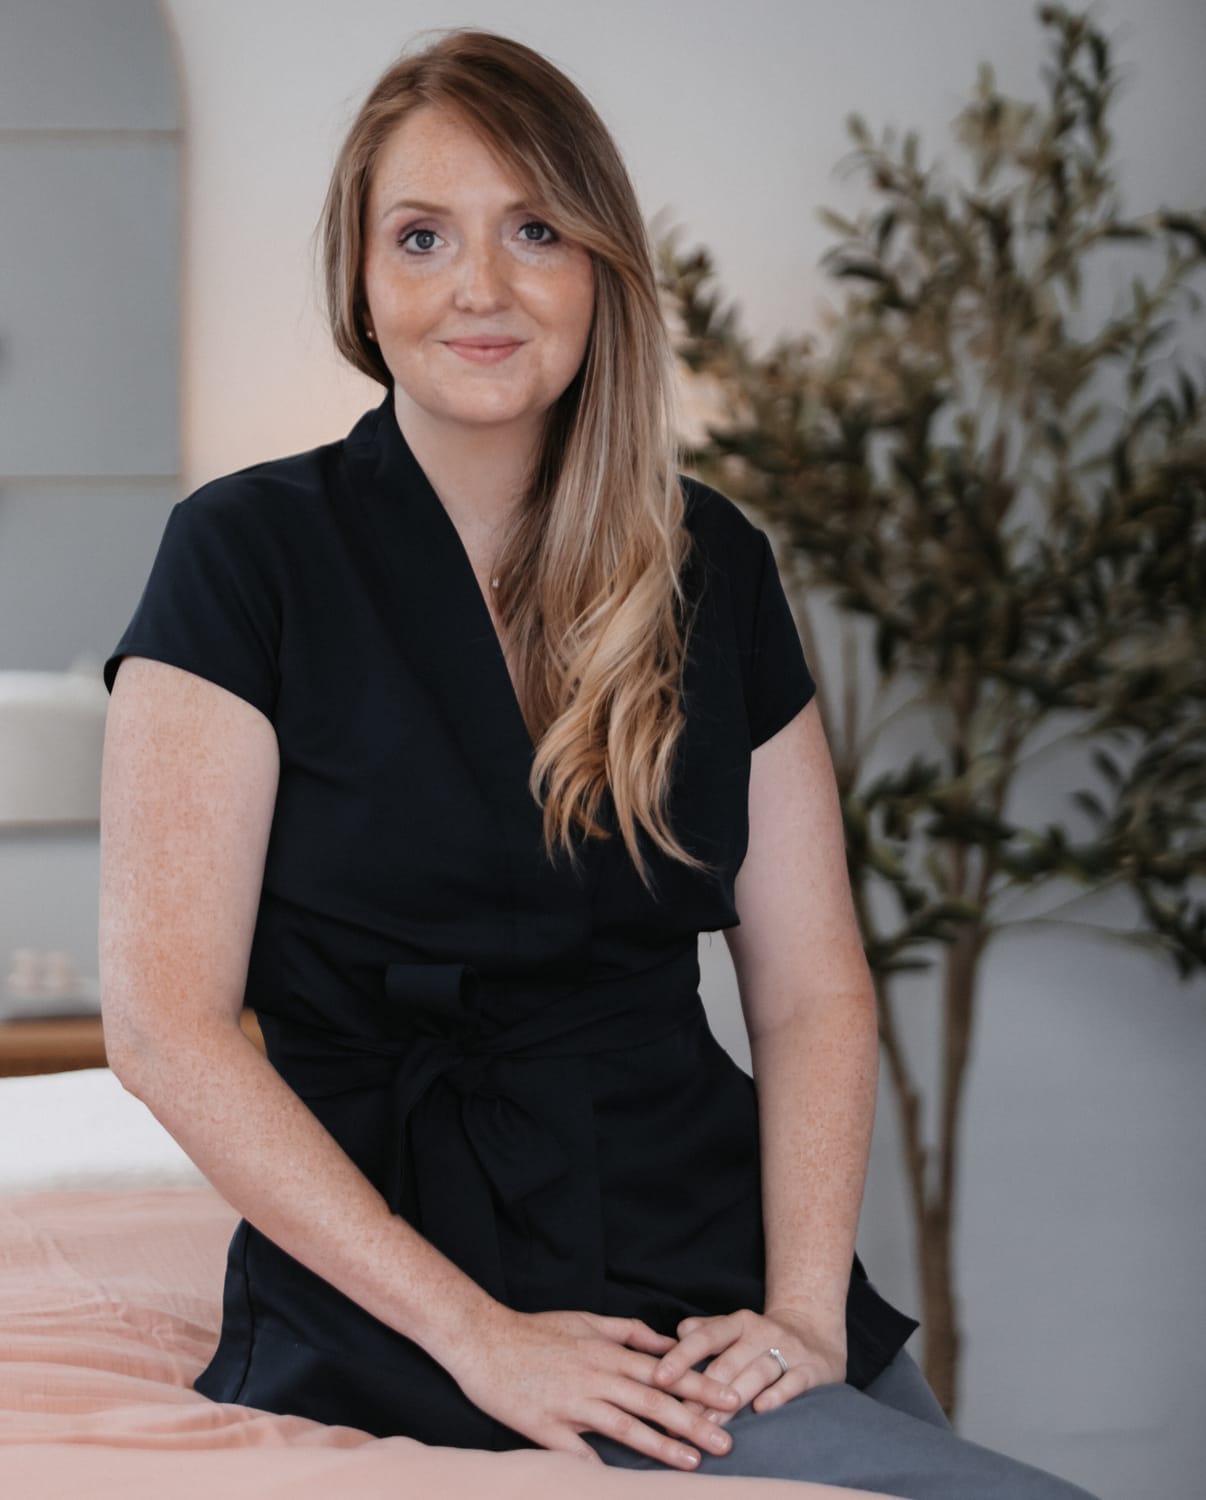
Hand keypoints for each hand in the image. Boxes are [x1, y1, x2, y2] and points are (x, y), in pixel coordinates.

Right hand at [445, 1305, 743, 1467]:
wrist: (483, 1339)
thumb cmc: (536, 1331)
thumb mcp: (586, 1320)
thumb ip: (628, 1332)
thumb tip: (666, 1342)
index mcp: (607, 1353)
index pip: (664, 1372)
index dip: (700, 1386)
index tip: (732, 1399)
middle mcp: (596, 1377)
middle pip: (653, 1401)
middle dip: (694, 1421)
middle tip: (729, 1441)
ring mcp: (573, 1403)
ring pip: (626, 1427)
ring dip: (662, 1445)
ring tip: (694, 1462)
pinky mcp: (546, 1426)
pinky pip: (578, 1453)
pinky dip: (599, 1469)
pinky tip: (621, 1485)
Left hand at [650, 1305, 846, 1424]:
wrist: (815, 1329)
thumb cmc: (762, 1336)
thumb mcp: (735, 1327)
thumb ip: (706, 1331)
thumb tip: (678, 1332)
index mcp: (738, 1322)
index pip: (706, 1337)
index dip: (682, 1356)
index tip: (659, 1377)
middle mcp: (761, 1333)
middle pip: (728, 1363)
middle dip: (702, 1393)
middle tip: (679, 1419)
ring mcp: (787, 1349)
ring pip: (755, 1375)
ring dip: (731, 1401)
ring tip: (708, 1426)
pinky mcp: (812, 1368)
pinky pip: (793, 1381)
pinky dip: (777, 1395)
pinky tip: (760, 1410)